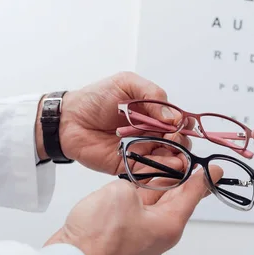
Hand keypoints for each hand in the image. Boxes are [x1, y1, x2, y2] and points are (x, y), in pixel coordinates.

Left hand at [36, 72, 188, 173]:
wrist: (69, 119)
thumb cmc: (96, 98)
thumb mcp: (127, 84)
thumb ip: (153, 95)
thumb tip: (174, 117)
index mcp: (153, 113)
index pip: (179, 121)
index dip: (184, 125)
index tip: (181, 125)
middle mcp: (151, 133)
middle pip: (178, 142)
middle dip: (181, 142)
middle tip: (172, 139)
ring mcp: (142, 150)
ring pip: (168, 158)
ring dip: (176, 158)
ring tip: (175, 156)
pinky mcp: (130, 167)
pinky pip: (150, 171)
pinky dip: (162, 170)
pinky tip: (168, 166)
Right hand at [45, 166, 221, 254]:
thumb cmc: (101, 233)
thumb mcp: (123, 194)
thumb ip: (133, 186)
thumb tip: (132, 192)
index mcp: (169, 223)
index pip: (191, 194)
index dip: (203, 178)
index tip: (216, 170)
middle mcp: (159, 231)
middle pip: (174, 198)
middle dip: (181, 178)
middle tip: (190, 161)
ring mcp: (140, 235)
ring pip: (154, 203)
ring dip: (157, 184)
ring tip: (164, 165)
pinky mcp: (121, 236)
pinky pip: (136, 210)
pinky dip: (138, 194)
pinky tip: (135, 183)